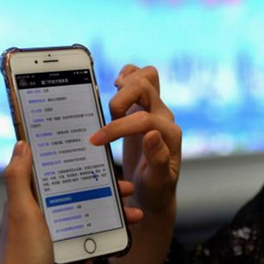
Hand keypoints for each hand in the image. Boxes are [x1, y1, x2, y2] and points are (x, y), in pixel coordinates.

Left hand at [0, 141, 143, 263]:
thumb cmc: (22, 254)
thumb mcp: (21, 212)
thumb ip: (19, 178)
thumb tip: (23, 145)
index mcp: (35, 195)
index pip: (60, 170)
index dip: (79, 160)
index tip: (98, 152)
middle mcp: (48, 206)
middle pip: (82, 187)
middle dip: (107, 185)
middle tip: (126, 186)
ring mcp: (59, 223)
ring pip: (92, 206)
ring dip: (114, 206)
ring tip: (132, 208)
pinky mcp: (68, 238)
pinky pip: (93, 226)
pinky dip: (111, 225)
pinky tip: (126, 226)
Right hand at [89, 65, 181, 263]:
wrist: (155, 189)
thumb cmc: (156, 188)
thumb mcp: (158, 181)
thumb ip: (158, 159)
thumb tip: (152, 134)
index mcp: (169, 134)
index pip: (143, 120)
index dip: (116, 128)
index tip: (95, 142)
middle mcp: (164, 116)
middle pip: (146, 86)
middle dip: (120, 100)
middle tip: (109, 119)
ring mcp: (154, 108)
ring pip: (147, 76)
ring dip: (127, 83)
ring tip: (113, 100)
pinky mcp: (144, 106)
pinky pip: (141, 78)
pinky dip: (128, 75)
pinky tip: (116, 86)